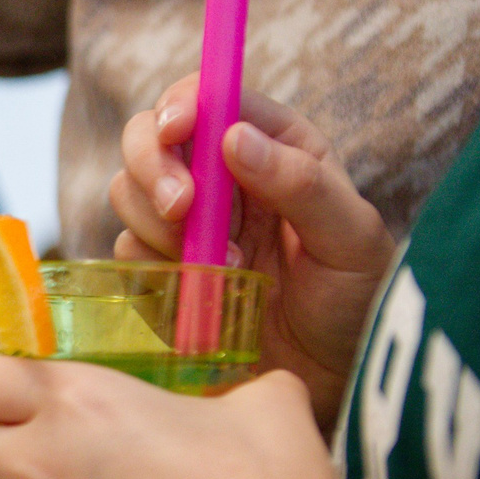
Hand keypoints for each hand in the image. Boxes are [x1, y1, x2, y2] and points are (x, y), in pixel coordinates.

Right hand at [111, 74, 394, 431]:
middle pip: (148, 134)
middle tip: (183, 210)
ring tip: (222, 268)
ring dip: (159, 227)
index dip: (182, 104)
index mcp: (274, 145)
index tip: (178, 131)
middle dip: (152, 166)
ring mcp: (184, 223)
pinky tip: (201, 292)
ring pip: (126, 191)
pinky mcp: (158, 269)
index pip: (210, 97)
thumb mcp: (351, 240)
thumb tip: (233, 137)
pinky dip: (153, 269)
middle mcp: (221, 176)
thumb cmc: (355, 304)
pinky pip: (124, 251)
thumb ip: (301, 183)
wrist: (329, 381)